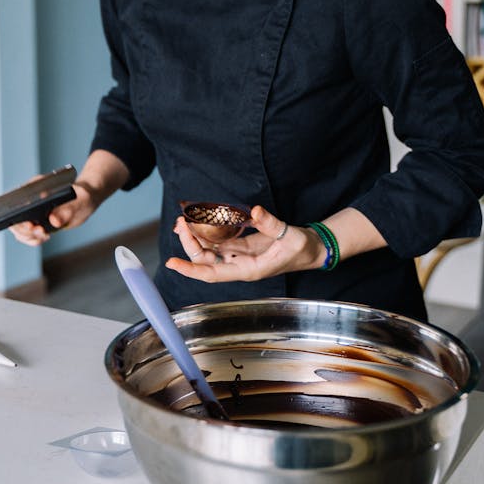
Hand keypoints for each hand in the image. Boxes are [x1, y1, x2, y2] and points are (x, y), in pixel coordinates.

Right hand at [8, 180, 98, 246]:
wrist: (85, 200)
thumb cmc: (83, 196)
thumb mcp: (79, 202)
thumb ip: (67, 211)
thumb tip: (54, 221)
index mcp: (35, 187)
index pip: (17, 200)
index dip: (18, 215)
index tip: (30, 225)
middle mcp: (29, 198)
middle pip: (15, 217)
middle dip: (24, 230)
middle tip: (41, 233)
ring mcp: (31, 210)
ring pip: (19, 228)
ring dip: (28, 237)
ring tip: (44, 236)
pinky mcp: (36, 221)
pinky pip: (27, 233)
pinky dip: (33, 239)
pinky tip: (45, 237)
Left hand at [166, 205, 324, 282]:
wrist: (310, 249)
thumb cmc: (302, 249)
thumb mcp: (289, 236)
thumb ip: (271, 224)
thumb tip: (255, 210)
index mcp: (248, 269)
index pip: (212, 273)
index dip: (190, 269)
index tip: (172, 262)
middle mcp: (239, 265)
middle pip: (205, 260)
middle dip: (189, 244)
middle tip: (180, 223)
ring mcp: (238, 256)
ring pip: (209, 251)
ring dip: (195, 238)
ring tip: (183, 221)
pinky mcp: (241, 247)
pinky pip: (218, 242)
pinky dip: (206, 233)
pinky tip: (196, 223)